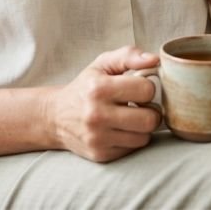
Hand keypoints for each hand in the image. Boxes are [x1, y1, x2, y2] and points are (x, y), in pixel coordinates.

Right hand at [44, 46, 161, 162]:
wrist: (55, 116)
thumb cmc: (85, 87)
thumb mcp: (102, 64)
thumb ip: (129, 56)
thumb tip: (154, 60)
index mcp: (98, 88)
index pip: (146, 90)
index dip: (146, 87)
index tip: (137, 88)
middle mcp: (96, 114)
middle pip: (149, 119)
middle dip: (150, 111)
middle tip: (140, 106)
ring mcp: (97, 137)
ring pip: (144, 137)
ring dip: (141, 127)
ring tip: (129, 118)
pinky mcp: (100, 154)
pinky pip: (132, 149)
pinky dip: (130, 139)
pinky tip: (119, 129)